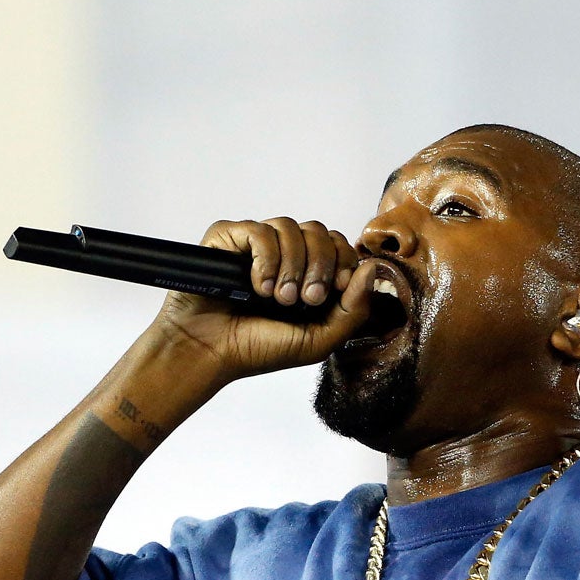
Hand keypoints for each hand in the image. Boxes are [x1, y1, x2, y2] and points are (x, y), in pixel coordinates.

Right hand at [152, 217, 376, 380]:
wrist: (207, 352)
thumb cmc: (257, 349)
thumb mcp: (318, 340)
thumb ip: (353, 309)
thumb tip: (372, 268)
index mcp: (308, 274)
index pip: (339, 245)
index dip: (344, 261)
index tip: (336, 290)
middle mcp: (284, 255)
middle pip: (319, 231)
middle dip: (320, 265)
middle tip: (306, 299)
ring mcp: (255, 245)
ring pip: (290, 226)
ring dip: (291, 264)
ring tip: (278, 298)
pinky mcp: (229, 238)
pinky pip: (259, 230)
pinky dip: (265, 258)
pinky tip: (258, 285)